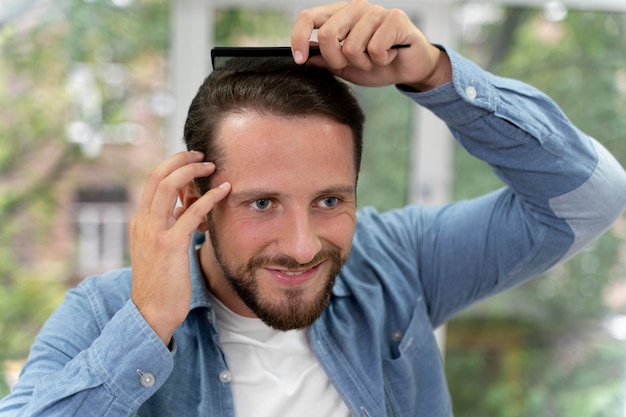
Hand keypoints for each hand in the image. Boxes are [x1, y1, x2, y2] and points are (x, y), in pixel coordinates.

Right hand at [129, 151, 230, 344]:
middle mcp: (143, 222)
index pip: (152, 182)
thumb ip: (170, 225)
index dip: (171, 165)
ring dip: (191, 172)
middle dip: (180, 160)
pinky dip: (209, 198)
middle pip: (156, 176)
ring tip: (212, 166)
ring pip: (168, 187)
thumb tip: (184, 206)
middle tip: (202, 154)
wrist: (151, 313)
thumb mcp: (161, 248)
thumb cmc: (162, 283)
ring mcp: (154, 233)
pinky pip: (191, 213)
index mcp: (139, 222)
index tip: (191, 159)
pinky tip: (225, 190)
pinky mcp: (170, 245)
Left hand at [291, 0, 451, 89]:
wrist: (410, 68)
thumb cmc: (379, 65)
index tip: (300, 59)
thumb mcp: (346, 68)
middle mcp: (356, 8)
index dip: (299, 38)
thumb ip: (326, 61)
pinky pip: (375, 48)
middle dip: (336, 60)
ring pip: (352, 46)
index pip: (309, 17)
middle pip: (327, 34)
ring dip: (363, 63)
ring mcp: (375, 11)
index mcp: (340, 15)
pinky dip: (381, 60)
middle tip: (352, 65)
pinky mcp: (395, 18)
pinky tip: (390, 55)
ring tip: (375, 60)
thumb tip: (307, 57)